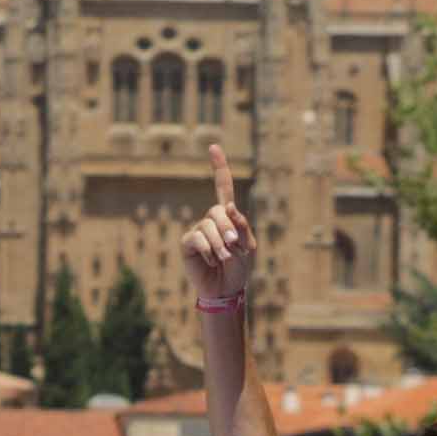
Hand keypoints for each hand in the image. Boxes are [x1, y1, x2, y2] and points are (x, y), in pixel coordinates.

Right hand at [180, 145, 255, 304]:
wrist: (226, 289)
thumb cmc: (238, 268)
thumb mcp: (248, 246)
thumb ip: (242, 226)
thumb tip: (230, 207)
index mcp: (227, 216)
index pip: (222, 186)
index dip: (219, 167)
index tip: (213, 146)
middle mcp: (211, 219)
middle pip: (218, 211)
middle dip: (228, 230)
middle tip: (235, 248)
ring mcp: (198, 230)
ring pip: (208, 227)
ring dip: (220, 245)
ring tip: (225, 259)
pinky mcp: (188, 243)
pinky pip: (198, 239)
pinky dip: (209, 252)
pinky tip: (212, 262)